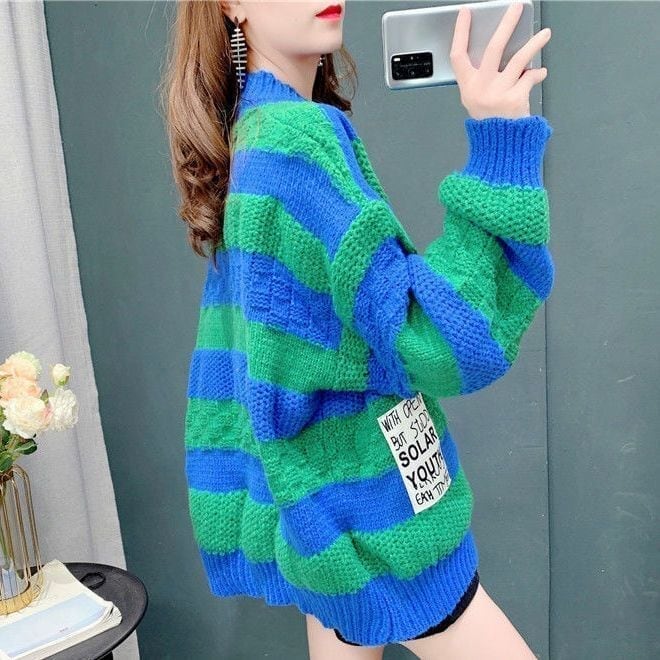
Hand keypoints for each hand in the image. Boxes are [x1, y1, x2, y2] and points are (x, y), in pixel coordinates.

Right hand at [450, 2, 551, 119]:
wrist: (500, 146)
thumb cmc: (490, 124)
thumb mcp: (476, 101)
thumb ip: (483, 78)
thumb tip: (503, 51)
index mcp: (468, 87)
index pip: (458, 55)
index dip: (461, 33)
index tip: (466, 14)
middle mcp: (481, 88)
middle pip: (494, 48)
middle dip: (507, 24)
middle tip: (517, 8)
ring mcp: (499, 92)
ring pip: (520, 58)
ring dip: (535, 43)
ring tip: (545, 34)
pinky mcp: (516, 98)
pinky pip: (530, 77)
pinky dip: (537, 74)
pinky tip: (540, 72)